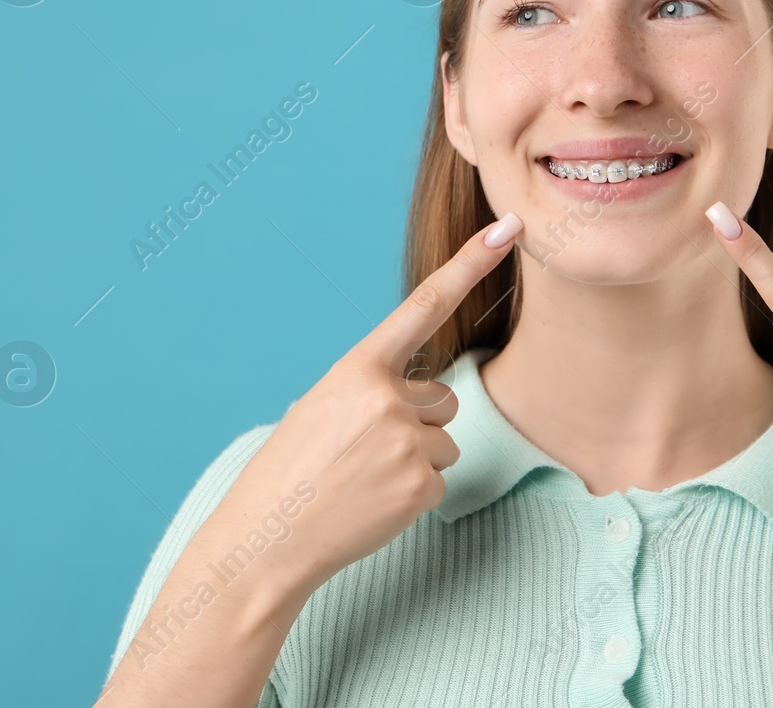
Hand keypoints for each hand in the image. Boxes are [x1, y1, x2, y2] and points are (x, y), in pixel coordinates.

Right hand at [207, 211, 524, 595]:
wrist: (265, 542)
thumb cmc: (290, 472)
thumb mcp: (322, 407)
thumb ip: (374, 388)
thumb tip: (425, 398)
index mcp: (357, 369)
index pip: (424, 305)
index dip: (469, 264)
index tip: (507, 230)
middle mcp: (387, 398)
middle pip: (441, 400)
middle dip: (414, 425)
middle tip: (361, 455)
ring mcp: (407, 443)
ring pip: (444, 442)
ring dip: (414, 461)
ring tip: (362, 479)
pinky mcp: (422, 486)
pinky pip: (439, 480)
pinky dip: (411, 496)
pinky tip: (372, 504)